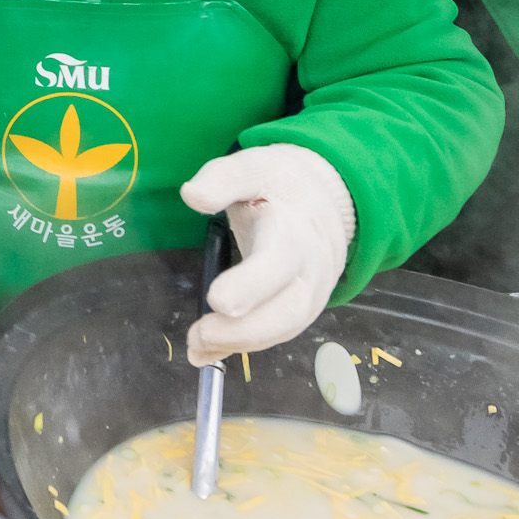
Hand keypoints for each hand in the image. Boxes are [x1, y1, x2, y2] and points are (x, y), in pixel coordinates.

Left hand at [179, 144, 354, 367]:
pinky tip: (206, 351)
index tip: (218, 301)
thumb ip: (223, 178)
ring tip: (196, 345)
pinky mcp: (300, 308)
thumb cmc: (280, 184)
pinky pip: (274, 333)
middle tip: (201, 333)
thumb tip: (191, 195)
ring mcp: (310, 293)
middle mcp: (309, 268)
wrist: (326, 200)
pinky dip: (241, 347)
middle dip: (245, 329)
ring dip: (239, 343)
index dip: (251, 284)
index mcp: (295, 229)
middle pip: (288, 309)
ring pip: (283, 329)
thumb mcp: (253, 167)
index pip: (279, 260)